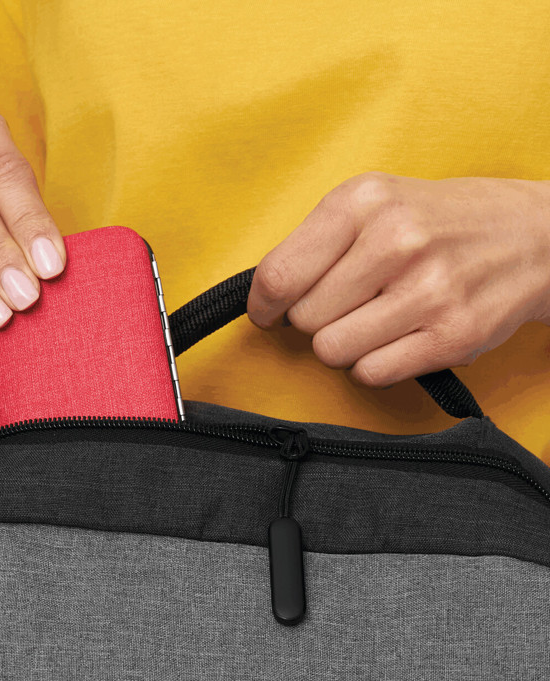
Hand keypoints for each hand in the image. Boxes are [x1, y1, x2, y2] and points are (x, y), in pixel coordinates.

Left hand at [246, 172, 549, 387]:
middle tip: (350, 303)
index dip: (265, 305)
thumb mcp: (374, 202)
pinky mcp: (453, 335)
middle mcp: (397, 241)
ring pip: (332, 351)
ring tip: (374, 318)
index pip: (279, 276)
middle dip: (317, 319)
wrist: (536, 234)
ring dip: (344, 344)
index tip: (270, 311)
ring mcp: (429, 290)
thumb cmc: (439, 221)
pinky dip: (375, 363)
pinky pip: (370, 373)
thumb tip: (264, 297)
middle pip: (304, 320)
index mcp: (364, 201)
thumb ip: (315, 242)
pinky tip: (398, 336)